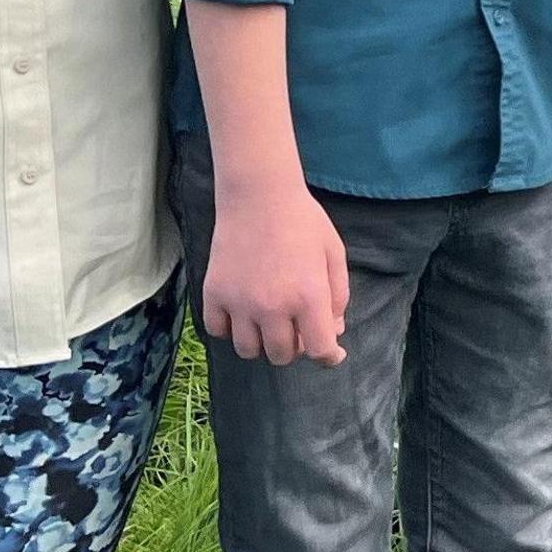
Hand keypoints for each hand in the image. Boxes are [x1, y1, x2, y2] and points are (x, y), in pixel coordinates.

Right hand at [201, 184, 351, 364]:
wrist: (259, 195)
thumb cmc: (303, 221)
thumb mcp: (333, 255)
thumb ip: (338, 297)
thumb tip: (333, 331)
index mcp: (308, 296)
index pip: (319, 350)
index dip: (328, 356)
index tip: (331, 353)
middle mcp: (272, 306)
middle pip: (282, 356)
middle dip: (294, 347)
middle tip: (296, 328)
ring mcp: (239, 302)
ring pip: (248, 351)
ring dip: (261, 343)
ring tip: (268, 322)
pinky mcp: (214, 293)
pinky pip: (218, 331)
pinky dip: (230, 330)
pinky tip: (241, 313)